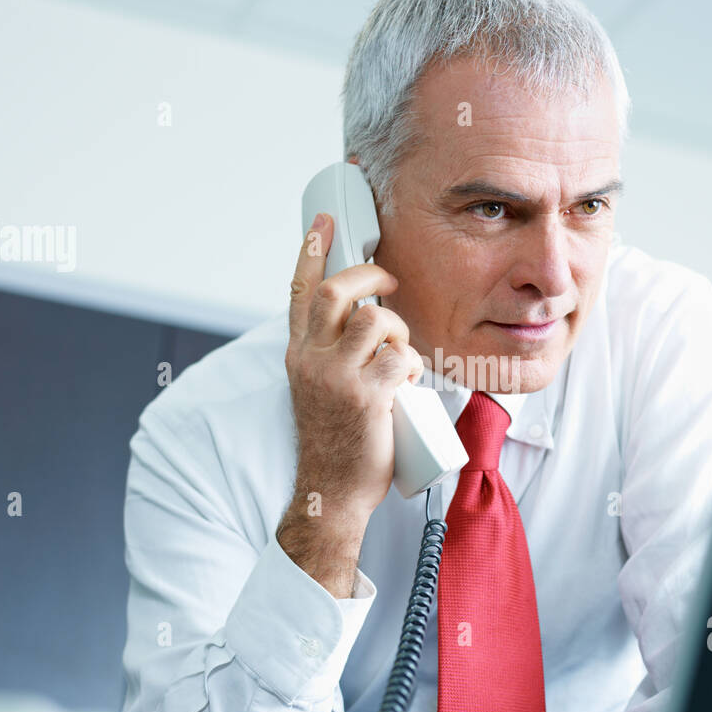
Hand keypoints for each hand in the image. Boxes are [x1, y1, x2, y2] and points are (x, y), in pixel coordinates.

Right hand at [283, 212, 424, 526]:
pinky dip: (413, 365)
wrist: (330, 491)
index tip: (325, 221)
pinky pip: (401, 357)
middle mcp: (311, 361)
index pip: (299, 291)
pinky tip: (409, 384)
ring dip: (399, 332)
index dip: (312, 250)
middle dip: (369, 275)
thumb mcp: (320, 388)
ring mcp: (336, 378)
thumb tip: (365, 323)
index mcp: (299, 355)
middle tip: (390, 282)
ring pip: (375, 320)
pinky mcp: (365, 397)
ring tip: (401, 358)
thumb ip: (333, 355)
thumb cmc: (336, 440)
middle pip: (335, 292)